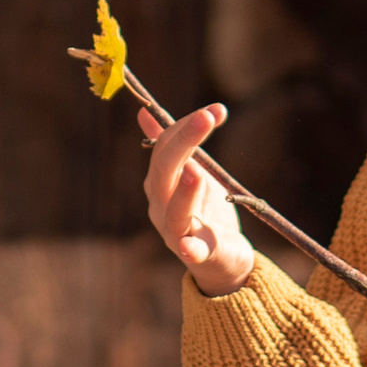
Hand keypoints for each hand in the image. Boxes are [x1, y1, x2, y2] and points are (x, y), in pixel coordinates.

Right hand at [140, 103, 254, 297]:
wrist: (222, 256)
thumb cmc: (204, 209)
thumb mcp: (190, 171)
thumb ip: (171, 145)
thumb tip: (143, 111)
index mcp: (159, 183)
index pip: (164, 147)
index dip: (186, 126)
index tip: (215, 110)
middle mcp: (160, 206)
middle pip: (164, 172)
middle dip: (184, 142)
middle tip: (206, 118)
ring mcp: (175, 232)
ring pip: (174, 212)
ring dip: (184, 192)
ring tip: (196, 172)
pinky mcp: (199, 254)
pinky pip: (191, 252)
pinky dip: (189, 248)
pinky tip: (188, 245)